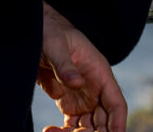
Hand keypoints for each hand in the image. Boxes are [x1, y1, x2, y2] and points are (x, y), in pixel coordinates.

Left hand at [39, 3, 126, 131]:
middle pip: (103, 120)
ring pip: (88, 126)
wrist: (34, 30)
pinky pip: (72, 125)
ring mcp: (82, 97)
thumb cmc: (49, 31)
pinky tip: (50, 131)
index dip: (118, 121)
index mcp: (99, 73)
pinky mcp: (67, 102)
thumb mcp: (55, 44)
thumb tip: (76, 82)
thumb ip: (65, 64)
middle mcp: (94, 88)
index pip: (116, 102)